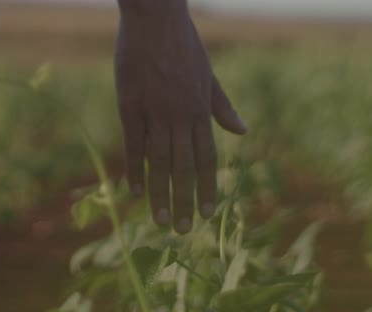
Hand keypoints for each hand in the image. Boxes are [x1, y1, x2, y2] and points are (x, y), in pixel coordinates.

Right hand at [114, 0, 246, 233]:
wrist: (155, 18)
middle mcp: (181, 115)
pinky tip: (134, 190)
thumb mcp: (208, 75)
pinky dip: (135, 169)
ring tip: (160, 221)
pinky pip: (134, 144)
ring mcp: (155, 111)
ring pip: (159, 161)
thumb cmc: (182, 45)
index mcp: (200, 109)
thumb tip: (242, 132)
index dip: (207, 187)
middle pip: (183, 167)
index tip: (208, 212)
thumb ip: (222, 106)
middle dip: (185, 201)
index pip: (206, 158)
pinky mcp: (130, 105)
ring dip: (160, 194)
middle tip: (183, 229)